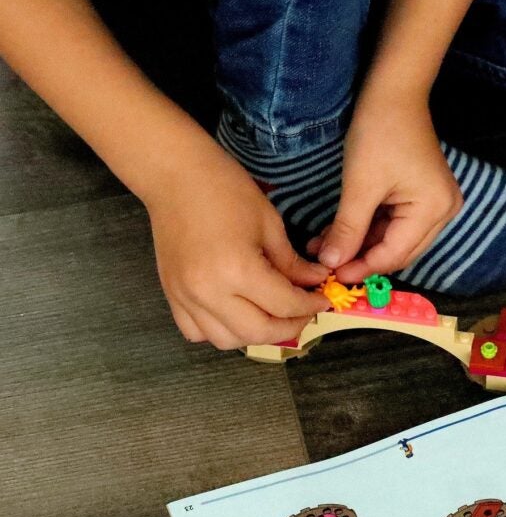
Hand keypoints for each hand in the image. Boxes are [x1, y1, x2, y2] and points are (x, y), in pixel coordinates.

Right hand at [144, 146, 330, 348]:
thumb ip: (292, 263)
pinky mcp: (170, 295)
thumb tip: (316, 282)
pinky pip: (196, 332)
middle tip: (305, 312)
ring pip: (226, 340)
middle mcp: (208, 292)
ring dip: (256, 335)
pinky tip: (239, 314)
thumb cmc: (225, 190)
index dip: (310, 305)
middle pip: (257, 332)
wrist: (175, 176)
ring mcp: (185, 297)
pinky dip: (221, 331)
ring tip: (275, 315)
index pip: (283, 304)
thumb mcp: (270, 224)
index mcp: (237, 270)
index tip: (324, 299)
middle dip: (289, 326)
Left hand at [311, 94, 461, 281]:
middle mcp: (443, 212)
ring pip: (394, 239)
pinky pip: (395, 223)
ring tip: (325, 246)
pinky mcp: (424, 195)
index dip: (362, 267)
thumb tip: (329, 265)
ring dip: (361, 244)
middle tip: (326, 264)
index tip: (330, 276)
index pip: (395, 254)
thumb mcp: (360, 185)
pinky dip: (369, 228)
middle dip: (361, 258)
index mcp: (434, 209)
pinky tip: (341, 231)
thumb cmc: (379, 134)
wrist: (394, 94)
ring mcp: (436, 203)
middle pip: (399, 251)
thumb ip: (347, 229)